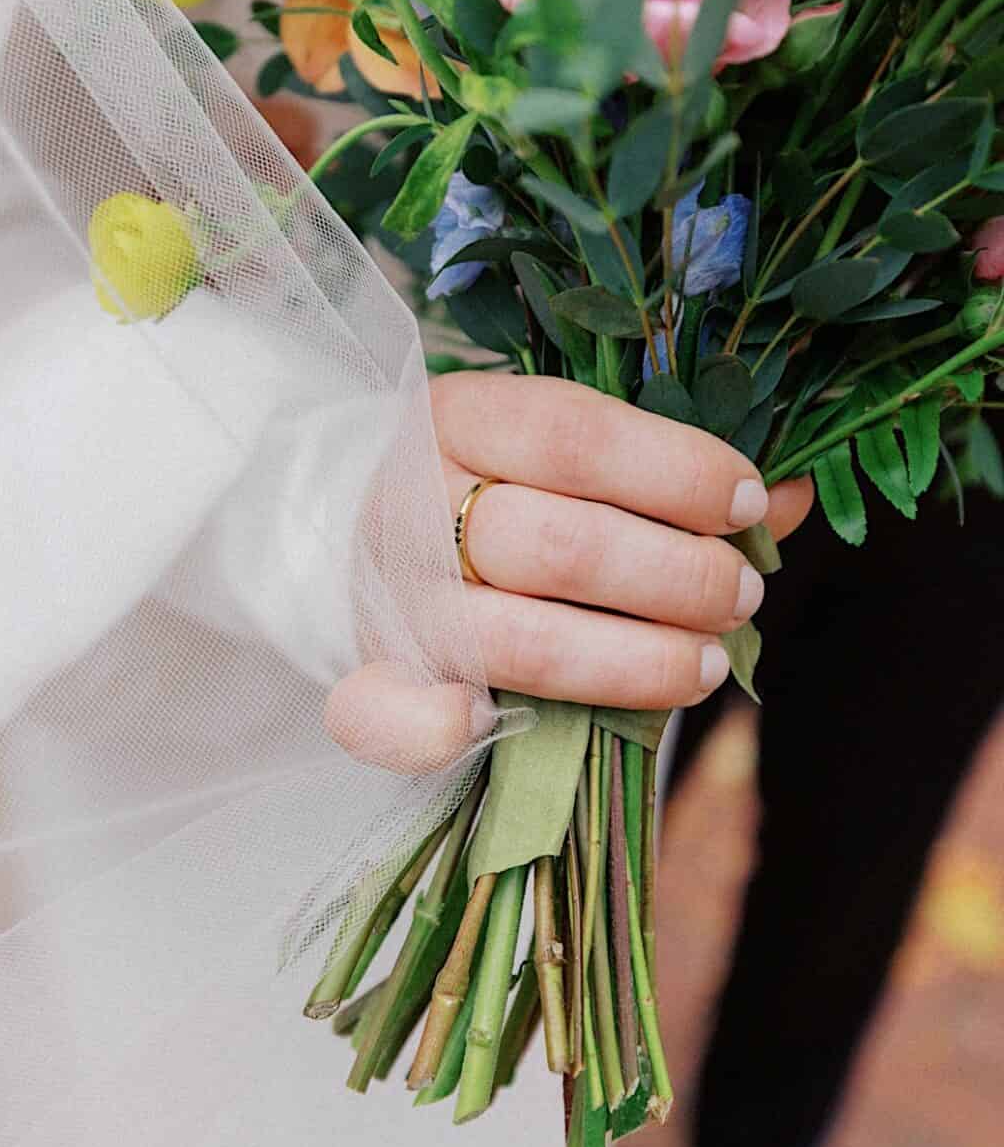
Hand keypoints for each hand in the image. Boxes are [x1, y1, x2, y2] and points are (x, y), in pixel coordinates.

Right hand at [327, 373, 815, 771]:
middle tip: (740, 593)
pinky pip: (382, 713)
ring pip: (516, 642)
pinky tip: (486, 722)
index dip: (676, 473)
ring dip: (633, 662)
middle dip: (677, 577)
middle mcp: (409, 502)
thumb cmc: (493, 483)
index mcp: (457, 418)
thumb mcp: (561, 449)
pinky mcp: (371, 671)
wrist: (355, 528)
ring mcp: (389, 595)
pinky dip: (435, 728)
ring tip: (708, 662)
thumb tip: (791, 494)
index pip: (571, 437)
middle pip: (559, 546)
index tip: (750, 501)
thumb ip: (667, 471)